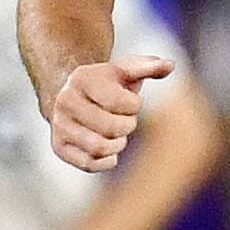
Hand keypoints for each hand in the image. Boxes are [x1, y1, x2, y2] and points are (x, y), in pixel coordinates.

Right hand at [48, 54, 170, 172]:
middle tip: (126, 120)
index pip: (119, 102)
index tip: (131, 102)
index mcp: (82, 78)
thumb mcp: (127, 70)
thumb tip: (170, 65)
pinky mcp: (59, 147)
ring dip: (118, 144)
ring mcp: (60, 125)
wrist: (74, 95)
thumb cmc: (107, 83)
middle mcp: (65, 101)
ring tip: (117, 135)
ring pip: (99, 148)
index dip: (134, 106)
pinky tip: (110, 150)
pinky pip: (89, 164)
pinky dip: (107, 160)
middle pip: (111, 128)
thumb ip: (150, 66)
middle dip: (127, 126)